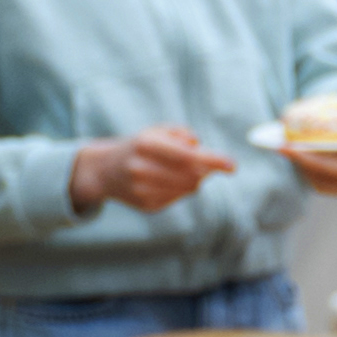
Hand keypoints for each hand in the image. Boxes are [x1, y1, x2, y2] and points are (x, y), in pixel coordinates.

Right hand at [82, 125, 228, 214]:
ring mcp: (142, 190)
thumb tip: (202, 151)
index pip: (187, 155)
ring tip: (186, 170)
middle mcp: (141, 168)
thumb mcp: (158, 131)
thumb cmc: (140, 146)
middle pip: (192, 175)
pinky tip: (169, 182)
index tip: (232, 166)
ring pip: (188, 189)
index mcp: (145, 144)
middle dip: (206, 170)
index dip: (213, 161)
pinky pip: (178, 199)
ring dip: (196, 180)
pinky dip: (182, 189)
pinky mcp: (146, 206)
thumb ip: (183, 134)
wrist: (105, 170)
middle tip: (209, 164)